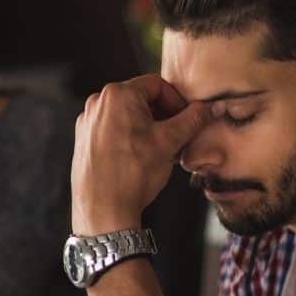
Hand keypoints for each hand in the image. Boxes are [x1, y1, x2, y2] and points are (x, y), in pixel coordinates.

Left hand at [71, 75, 208, 234]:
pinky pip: (112, 129)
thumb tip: (212, 108)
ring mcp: (87, 121)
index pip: (157, 85)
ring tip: (161, 151)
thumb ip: (193, 119)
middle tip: (177, 138)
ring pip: (127, 116)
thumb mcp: (170, 142)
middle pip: (141, 99)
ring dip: (148, 128)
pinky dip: (129, 138)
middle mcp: (97, 103)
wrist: (103, 210)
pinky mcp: (83, 139)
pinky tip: (140, 158)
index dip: (177, 102)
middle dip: (163, 117)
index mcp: (118, 95)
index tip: (187, 120)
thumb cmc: (133, 174)